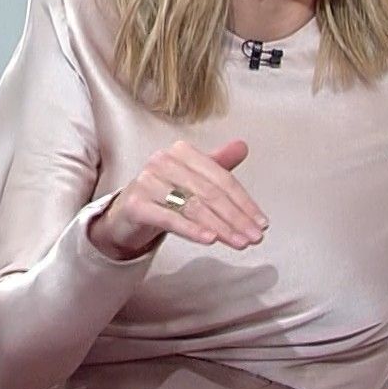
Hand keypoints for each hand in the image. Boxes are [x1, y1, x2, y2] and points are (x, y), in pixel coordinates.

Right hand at [87, 140, 266, 261]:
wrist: (126, 214)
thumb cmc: (164, 195)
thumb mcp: (193, 179)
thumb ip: (218, 165)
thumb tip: (243, 146)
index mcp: (181, 151)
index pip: (221, 178)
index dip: (244, 201)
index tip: (261, 222)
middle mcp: (163, 161)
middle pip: (209, 193)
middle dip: (236, 217)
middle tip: (254, 236)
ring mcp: (147, 181)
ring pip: (193, 206)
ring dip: (220, 227)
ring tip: (239, 242)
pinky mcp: (136, 204)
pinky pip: (170, 218)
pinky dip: (192, 229)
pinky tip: (210, 239)